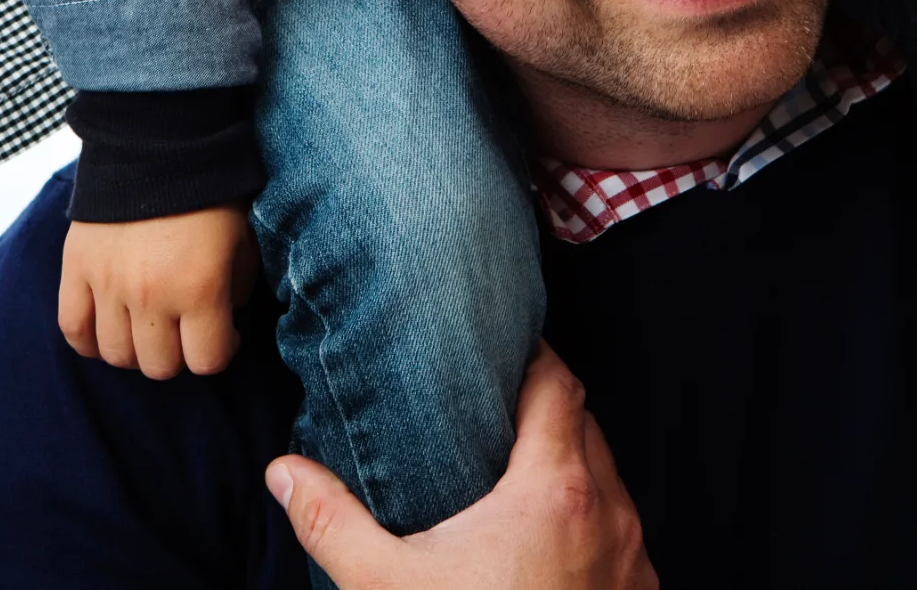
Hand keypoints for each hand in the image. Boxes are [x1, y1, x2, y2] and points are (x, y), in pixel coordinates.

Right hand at [58, 205, 256, 378]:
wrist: (157, 142)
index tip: (222, 333)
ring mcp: (108, 286)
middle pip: (159, 367)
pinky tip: (109, 328)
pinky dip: (90, 340)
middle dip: (179, 354)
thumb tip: (225, 320)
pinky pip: (73, 330)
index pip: (206, 361)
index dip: (220, 351)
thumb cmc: (210, 193)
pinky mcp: (75, 270)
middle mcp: (151, 297)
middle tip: (184, 329)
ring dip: (136, 350)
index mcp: (199, 289)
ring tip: (148, 327)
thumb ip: (238, 289)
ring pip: (116, 356)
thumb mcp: (243, 241)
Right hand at [266, 344, 656, 589]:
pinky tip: (548, 542)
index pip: (558, 383)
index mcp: (554, 490)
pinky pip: (621, 533)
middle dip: (545, 411)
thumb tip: (285, 471)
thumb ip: (332, 522)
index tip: (500, 351)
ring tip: (516, 475)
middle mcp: (608, 513)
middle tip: (494, 410)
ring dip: (570, 468)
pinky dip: (590, 521)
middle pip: (585, 425)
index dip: (532, 357)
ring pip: (609, 480)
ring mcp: (631, 557)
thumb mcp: (386, 585)